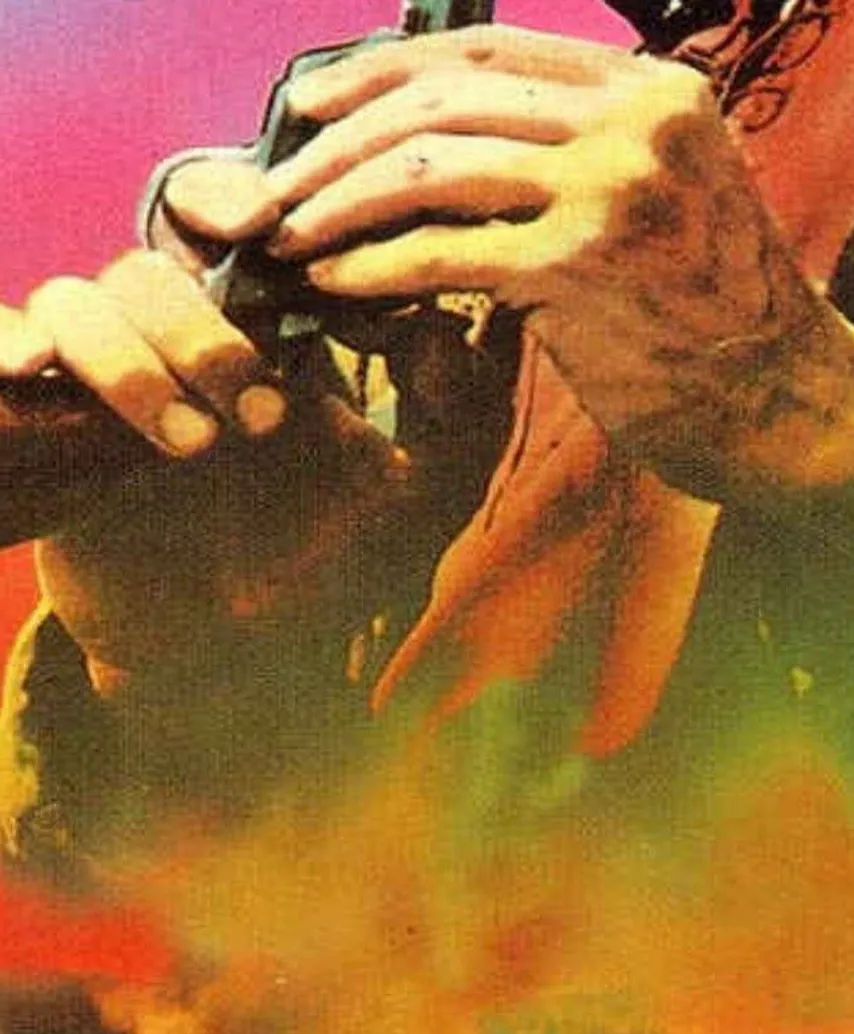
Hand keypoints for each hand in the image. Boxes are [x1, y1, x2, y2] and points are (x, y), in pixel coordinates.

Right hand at [1, 173, 512, 694]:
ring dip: (131, 360)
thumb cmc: (320, 563)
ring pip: (79, 295)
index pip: (233, 222)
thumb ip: (451, 412)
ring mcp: (100, 376)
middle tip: (256, 407)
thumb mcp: (413, 495)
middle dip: (201, 322)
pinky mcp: (35, 423)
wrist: (227, 656)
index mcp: (264, 332)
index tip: (265, 228)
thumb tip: (442, 324)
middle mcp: (174, 338)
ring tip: (193, 448)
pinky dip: (3, 342)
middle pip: (157, 257)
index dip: (232, 200)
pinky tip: (28, 371)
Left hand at [261, 25, 853, 499]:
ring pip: (432, 166)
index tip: (311, 105)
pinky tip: (338, 283)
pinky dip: (373, 266)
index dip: (379, 69)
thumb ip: (578, 147)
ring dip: (339, 202)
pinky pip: (443, 250)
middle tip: (279, 185)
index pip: (488, 49)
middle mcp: (640, 122)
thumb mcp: (665, 190)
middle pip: (445, 98)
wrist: (786, 397)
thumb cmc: (712, 306)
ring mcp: (616, 189)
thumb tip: (430, 134)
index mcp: (657, 89)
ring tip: (292, 235)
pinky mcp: (586, 265)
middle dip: (338, 141)